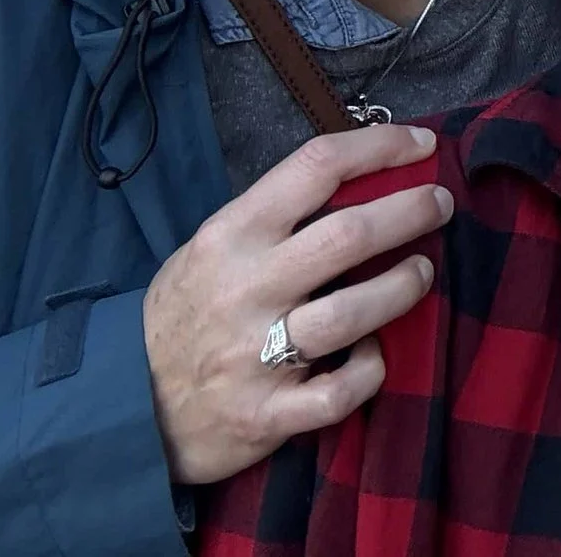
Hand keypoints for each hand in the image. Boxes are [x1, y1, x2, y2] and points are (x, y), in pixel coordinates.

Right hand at [143, 123, 452, 485]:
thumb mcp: (213, 248)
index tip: (423, 145)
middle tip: (438, 205)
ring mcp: (255, 355)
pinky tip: (376, 354)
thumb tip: (369, 178)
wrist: (122, 406)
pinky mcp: (265, 414)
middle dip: (410, 212)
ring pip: (352, 313)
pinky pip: (339, 392)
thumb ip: (278, 218)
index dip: (380, 147)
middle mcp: (245, 289)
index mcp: (230, 236)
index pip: (315, 166)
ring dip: (402, 287)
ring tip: (421, 272)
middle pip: (348, 235)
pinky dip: (371, 370)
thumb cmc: (187, 313)